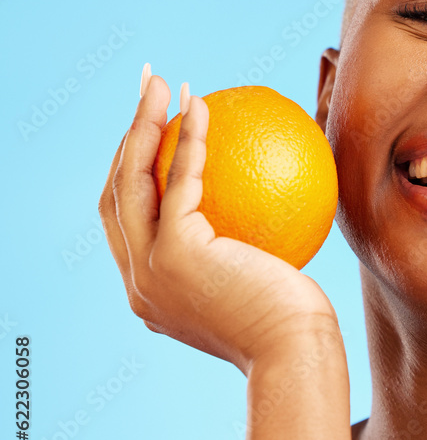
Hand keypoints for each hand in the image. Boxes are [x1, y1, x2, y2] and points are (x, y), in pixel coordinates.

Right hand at [98, 67, 342, 375]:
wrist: (297, 358)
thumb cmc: (297, 326)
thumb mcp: (267, 283)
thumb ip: (252, 254)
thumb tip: (276, 208)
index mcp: (153, 290)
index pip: (129, 221)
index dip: (134, 171)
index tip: (158, 131)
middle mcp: (138, 282)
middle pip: (116, 192)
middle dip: (126, 135)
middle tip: (149, 92)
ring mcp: (147, 271)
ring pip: (132, 179)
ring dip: (144, 123)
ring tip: (165, 82)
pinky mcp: (172, 256)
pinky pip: (179, 181)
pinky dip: (188, 139)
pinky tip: (203, 104)